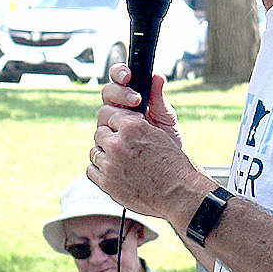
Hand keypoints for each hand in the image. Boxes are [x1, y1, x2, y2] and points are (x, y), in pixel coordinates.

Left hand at [90, 70, 198, 219]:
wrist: (181, 194)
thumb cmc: (177, 162)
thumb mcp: (169, 126)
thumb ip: (157, 100)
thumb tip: (154, 76)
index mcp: (132, 126)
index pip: (109, 113)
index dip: (118, 120)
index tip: (125, 126)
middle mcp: (117, 144)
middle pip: (99, 131)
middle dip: (111, 136)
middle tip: (127, 144)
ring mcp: (110, 165)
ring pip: (95, 150)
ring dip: (106, 153)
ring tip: (125, 160)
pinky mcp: (106, 184)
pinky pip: (91, 169)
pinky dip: (101, 170)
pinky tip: (118, 172)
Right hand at [100, 66, 182, 140]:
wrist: (165, 167)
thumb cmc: (166, 138)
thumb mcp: (166, 117)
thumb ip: (159, 98)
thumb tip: (158, 76)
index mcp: (129, 97)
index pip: (119, 78)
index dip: (119, 73)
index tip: (129, 76)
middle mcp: (116, 109)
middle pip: (107, 93)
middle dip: (120, 93)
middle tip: (136, 99)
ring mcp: (109, 126)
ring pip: (103, 113)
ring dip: (118, 114)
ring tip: (138, 120)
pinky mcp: (106, 144)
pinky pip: (101, 136)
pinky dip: (113, 134)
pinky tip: (126, 137)